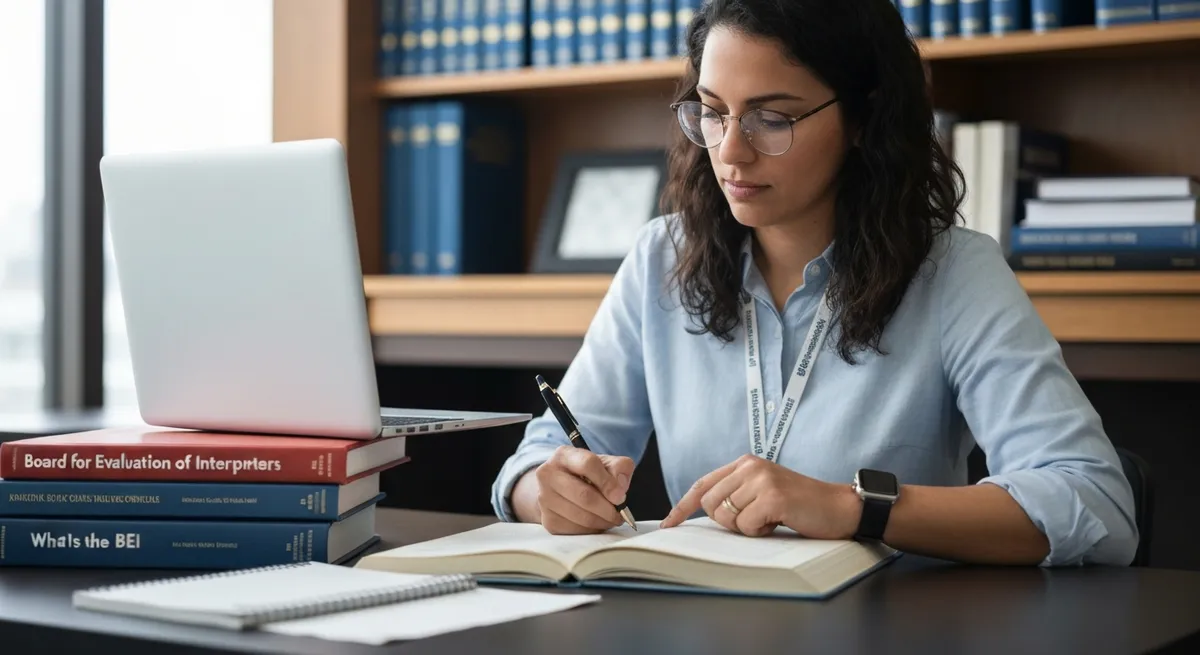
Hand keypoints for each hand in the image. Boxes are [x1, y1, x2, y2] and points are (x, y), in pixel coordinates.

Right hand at [519, 446, 634, 534]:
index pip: (588, 464)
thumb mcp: (605, 463)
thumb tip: (619, 488)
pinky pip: (576, 530)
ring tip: (611, 519)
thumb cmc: (586, 474)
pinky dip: (592, 530)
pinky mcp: (548, 520)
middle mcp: (548, 474)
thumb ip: (619, 468)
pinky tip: (597, 522)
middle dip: (608, 508)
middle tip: (620, 514)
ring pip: (582, 516)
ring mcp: (544, 498)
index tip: (620, 497)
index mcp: (564, 455)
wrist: (559, 488)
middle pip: (584, 495)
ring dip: (603, 521)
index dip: (607, 482)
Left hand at [659, 455, 860, 538]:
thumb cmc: (801, 505)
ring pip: (728, 517)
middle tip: (757, 519)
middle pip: (711, 504)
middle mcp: (750, 466)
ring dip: (748, 527)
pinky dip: (760, 531)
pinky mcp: (773, 496)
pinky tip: (779, 521)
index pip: (703, 484)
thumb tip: (706, 511)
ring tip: (772, 518)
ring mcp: (761, 479)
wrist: (840, 507)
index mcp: (745, 463)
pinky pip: (746, 526)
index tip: (668, 524)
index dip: (682, 506)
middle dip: (728, 521)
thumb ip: (737, 494)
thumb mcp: (764, 491)